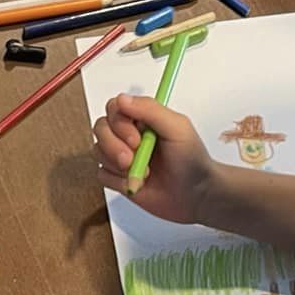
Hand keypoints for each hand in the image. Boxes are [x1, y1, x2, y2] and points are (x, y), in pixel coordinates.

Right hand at [93, 92, 217, 223]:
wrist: (196, 196)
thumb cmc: (192, 160)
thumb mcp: (177, 128)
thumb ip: (151, 110)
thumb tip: (123, 99)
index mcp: (142, 117)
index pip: (115, 108)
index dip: (119, 123)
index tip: (136, 139)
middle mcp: (129, 134)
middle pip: (101, 127)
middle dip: (114, 145)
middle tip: (132, 158)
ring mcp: (121, 156)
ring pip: (97, 150)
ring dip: (117, 164)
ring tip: (142, 173)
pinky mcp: (117, 177)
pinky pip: (102, 174)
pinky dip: (118, 181)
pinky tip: (137, 184)